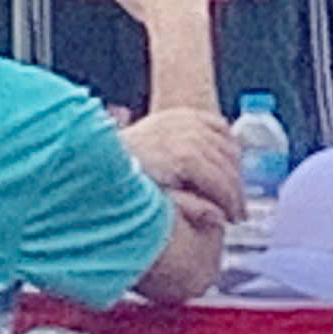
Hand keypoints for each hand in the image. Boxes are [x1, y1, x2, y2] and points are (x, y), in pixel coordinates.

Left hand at [120, 109, 245, 220]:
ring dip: (235, 168)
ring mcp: (188, 121)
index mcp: (185, 157)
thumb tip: (218, 218)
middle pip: (228, 166)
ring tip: (233, 189)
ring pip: (227, 146)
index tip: (237, 220)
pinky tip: (229, 157)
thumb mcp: (154, 202)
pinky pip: (218, 126)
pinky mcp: (183, 114)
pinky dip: (227, 140)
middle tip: (238, 211)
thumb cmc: (121, 183)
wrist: (94, 153)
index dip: (233, 204)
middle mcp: (191, 135)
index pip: (222, 183)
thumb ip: (190, 209)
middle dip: (236, 191)